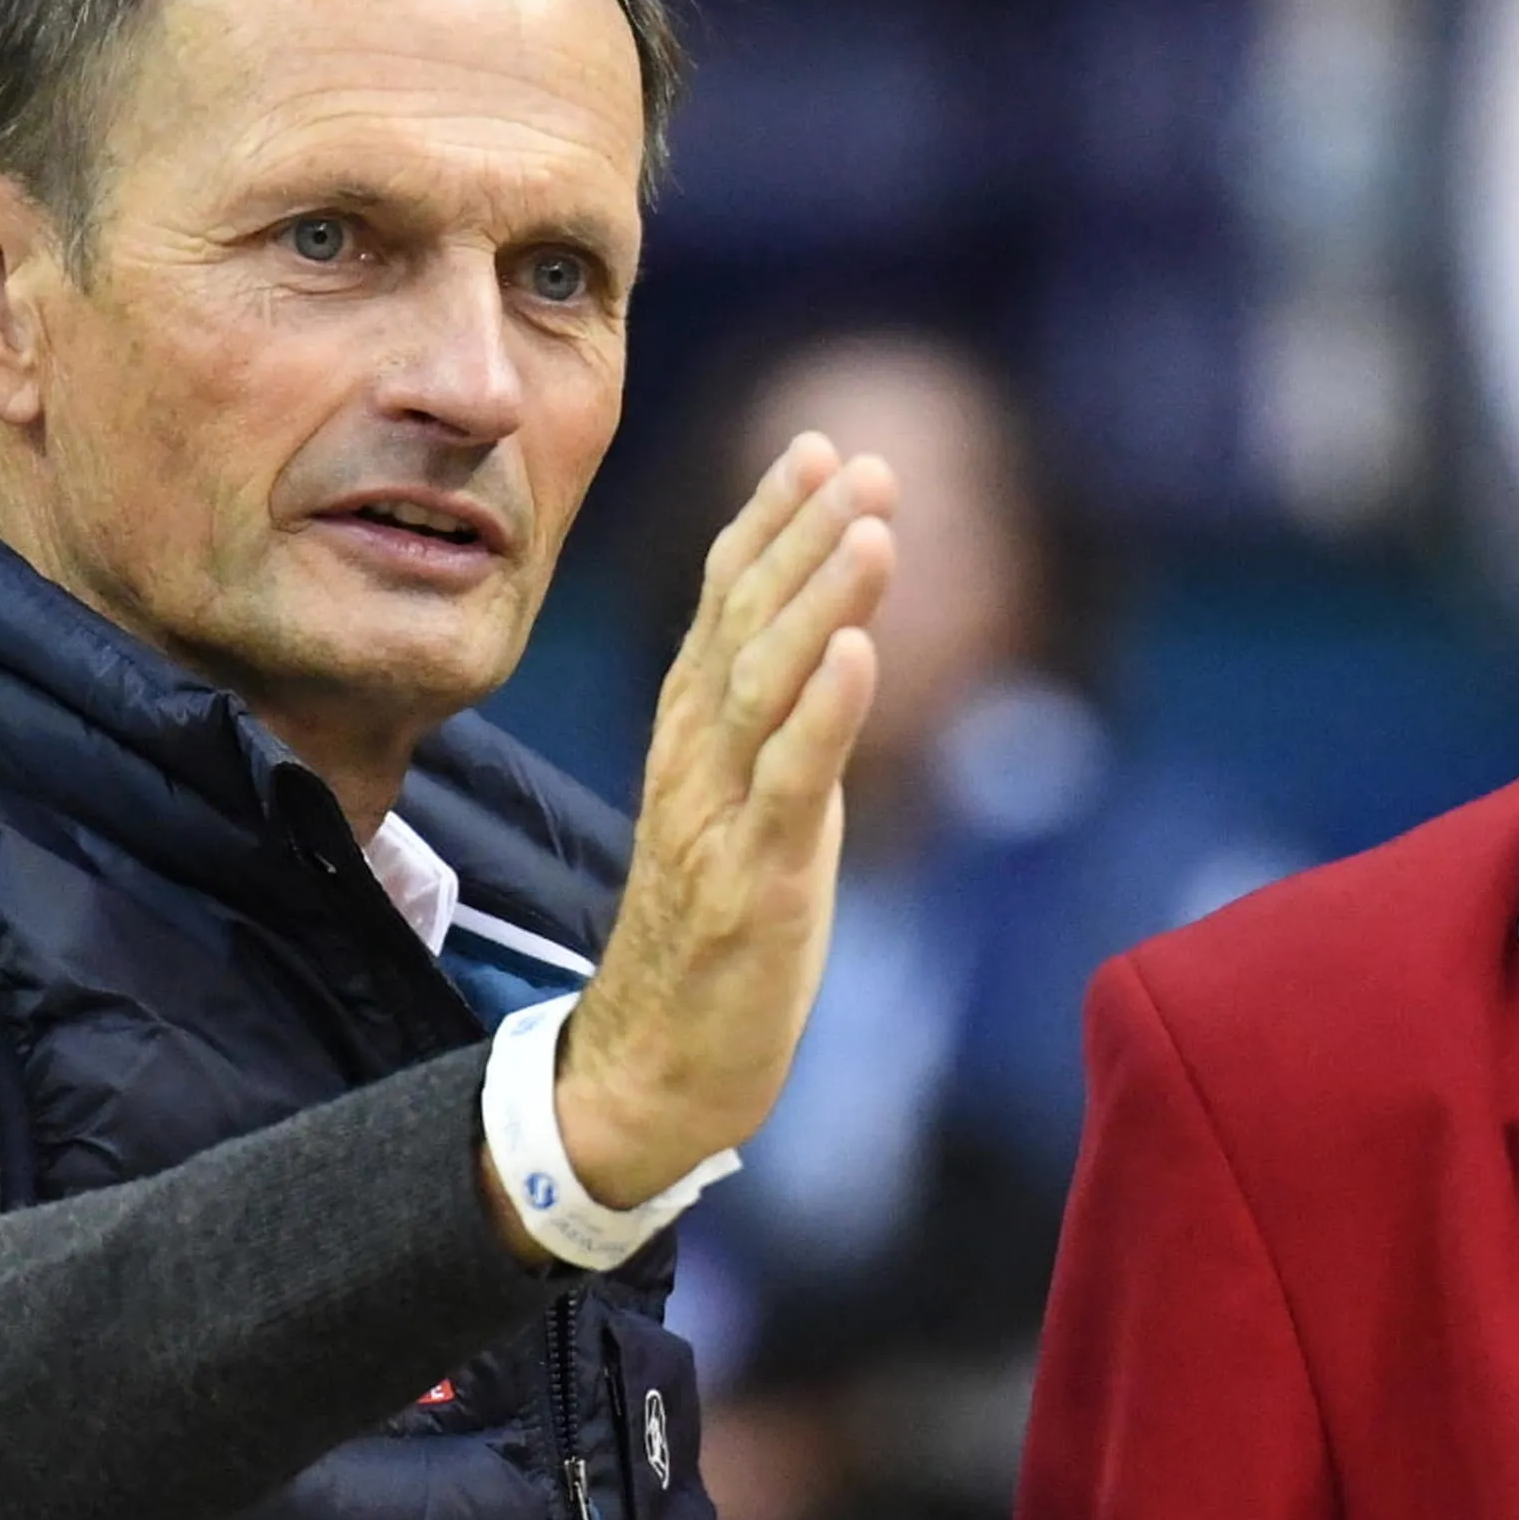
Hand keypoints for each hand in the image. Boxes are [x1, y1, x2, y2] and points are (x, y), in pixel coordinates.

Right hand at [548, 432, 893, 1204]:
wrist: (647, 1072)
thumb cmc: (711, 940)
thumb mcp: (746, 811)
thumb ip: (774, 729)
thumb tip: (827, 644)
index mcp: (690, 739)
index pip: (722, 606)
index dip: (768, 524)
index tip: (815, 447)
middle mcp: (693, 762)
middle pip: (745, 626)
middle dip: (804, 536)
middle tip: (860, 460)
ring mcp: (718, 821)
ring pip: (767, 689)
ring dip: (820, 600)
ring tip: (870, 525)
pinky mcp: (752, 886)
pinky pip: (787, 786)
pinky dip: (824, 715)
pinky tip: (858, 653)